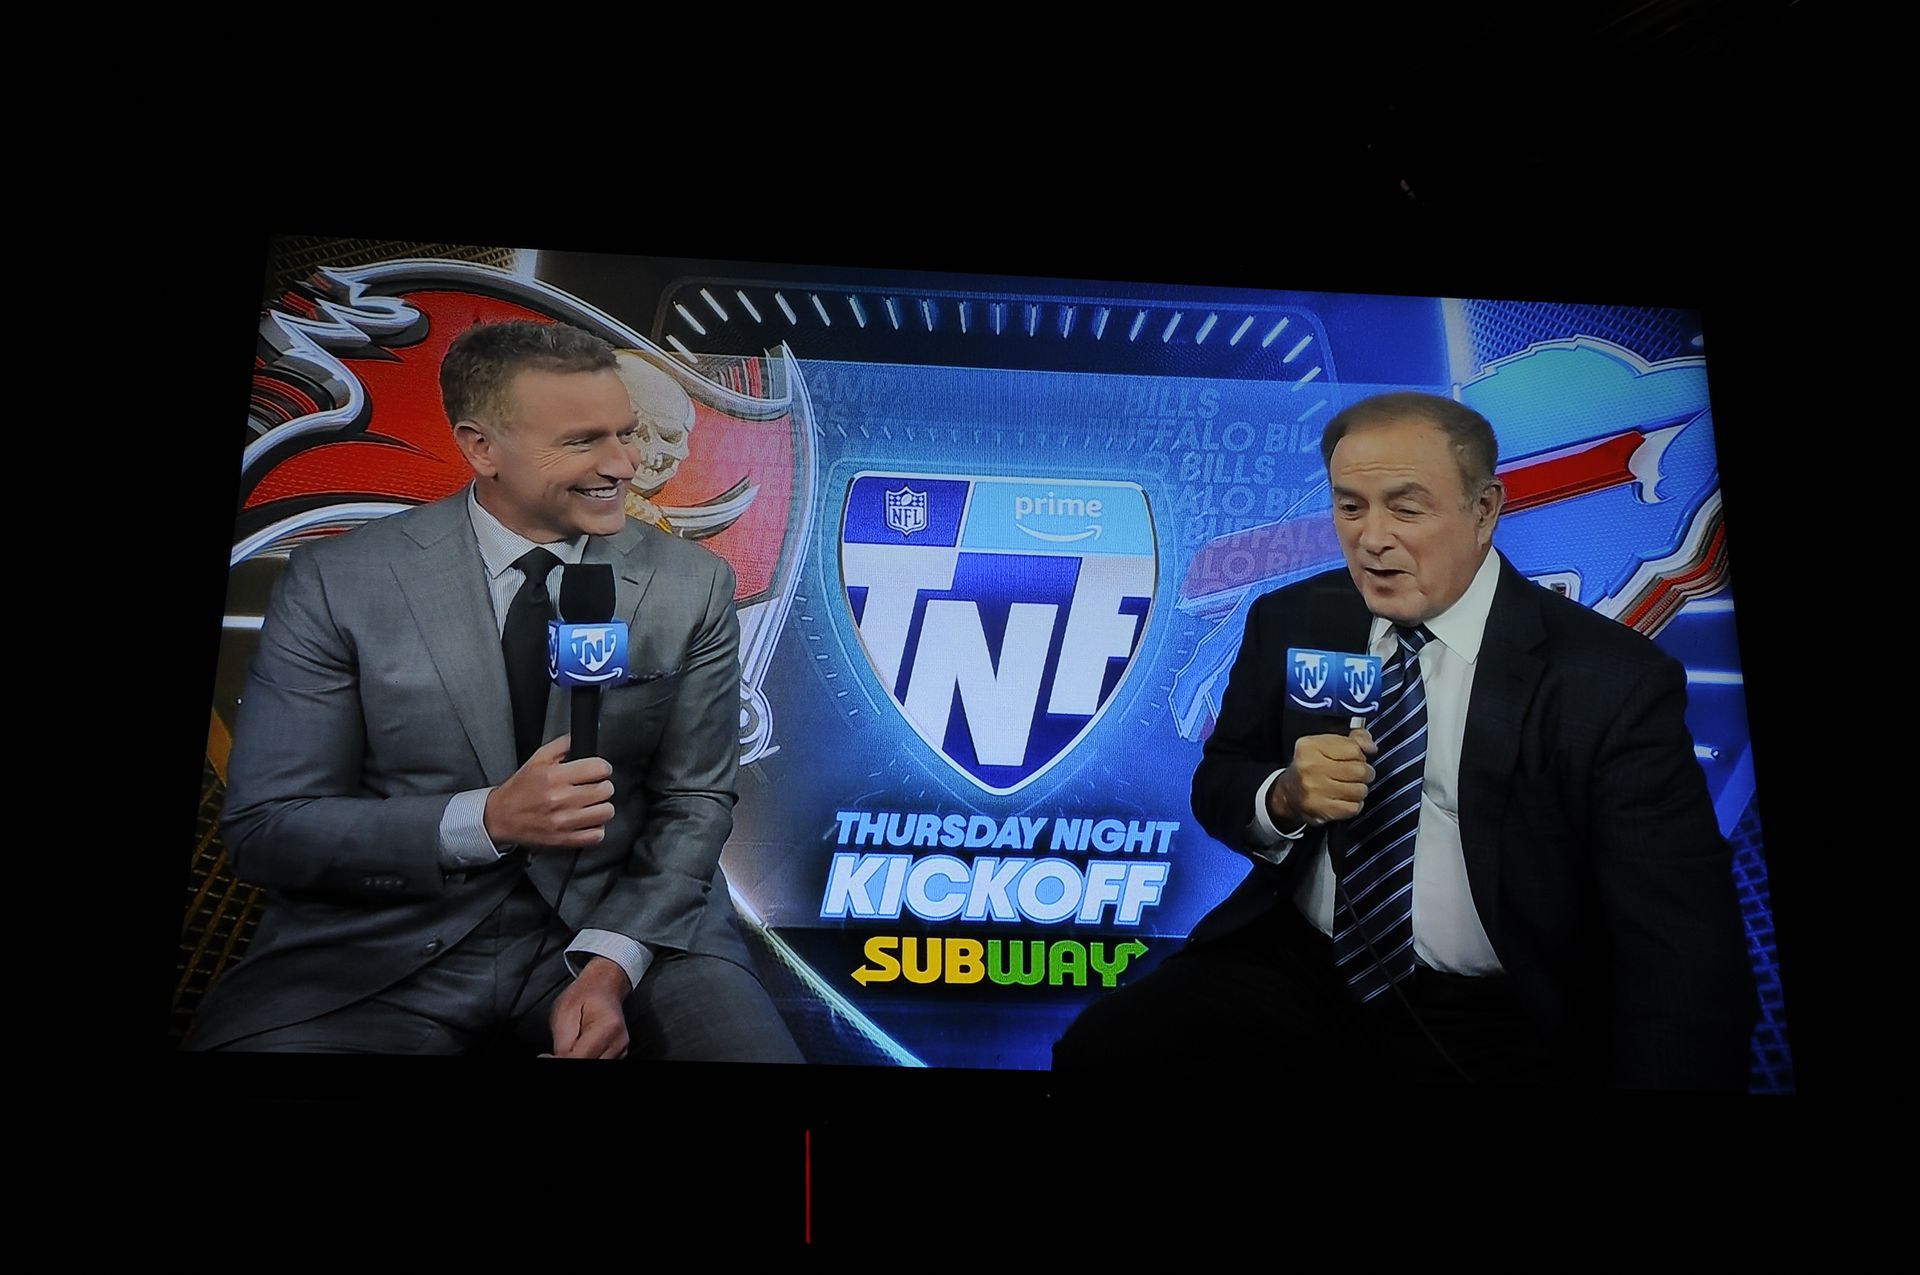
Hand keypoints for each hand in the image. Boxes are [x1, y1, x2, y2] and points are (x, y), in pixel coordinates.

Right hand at [483, 734, 615, 850]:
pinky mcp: (564, 839)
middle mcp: (560, 799)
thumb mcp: (537, 759)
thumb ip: (561, 745)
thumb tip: (579, 737)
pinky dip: (596, 829)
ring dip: (602, 807)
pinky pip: (596, 835)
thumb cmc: (520, 790)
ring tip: (592, 805)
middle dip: (603, 786)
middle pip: (605, 790)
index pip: (598, 768)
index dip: (602, 768)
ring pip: (605, 812)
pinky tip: (587, 822)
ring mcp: (563, 821)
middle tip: (595, 787)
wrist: (500, 817)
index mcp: (554, 776)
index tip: (598, 771)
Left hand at [548, 956, 632, 1058]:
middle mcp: (618, 1042)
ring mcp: (620, 1050)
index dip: (559, 1059)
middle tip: (557, 1049)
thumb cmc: (585, 994)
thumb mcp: (564, 1013)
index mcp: (608, 1028)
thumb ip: (561, 1043)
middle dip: (569, 1058)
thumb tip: (553, 1060)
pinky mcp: (618, 1054)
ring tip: (570, 1044)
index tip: (546, 1055)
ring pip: (593, 1065)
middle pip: (587, 1064)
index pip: (579, 1058)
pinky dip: (585, 1058)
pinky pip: (597, 1062)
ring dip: (578, 1058)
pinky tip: (579, 1048)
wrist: (603, 985)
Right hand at [1267, 729, 1376, 827]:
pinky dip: (1354, 804)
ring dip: (1359, 789)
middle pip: (1359, 770)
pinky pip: (1353, 807)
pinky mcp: (1321, 810)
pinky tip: (1344, 799)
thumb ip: (1354, 739)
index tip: (1354, 758)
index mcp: (1310, 746)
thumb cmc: (1312, 766)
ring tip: (1349, 787)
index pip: (1354, 748)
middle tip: (1356, 774)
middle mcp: (1310, 767)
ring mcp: (1314, 790)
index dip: (1359, 754)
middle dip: (1364, 772)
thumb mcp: (1326, 744)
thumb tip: (1371, 747)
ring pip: (1360, 790)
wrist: (1288, 793)